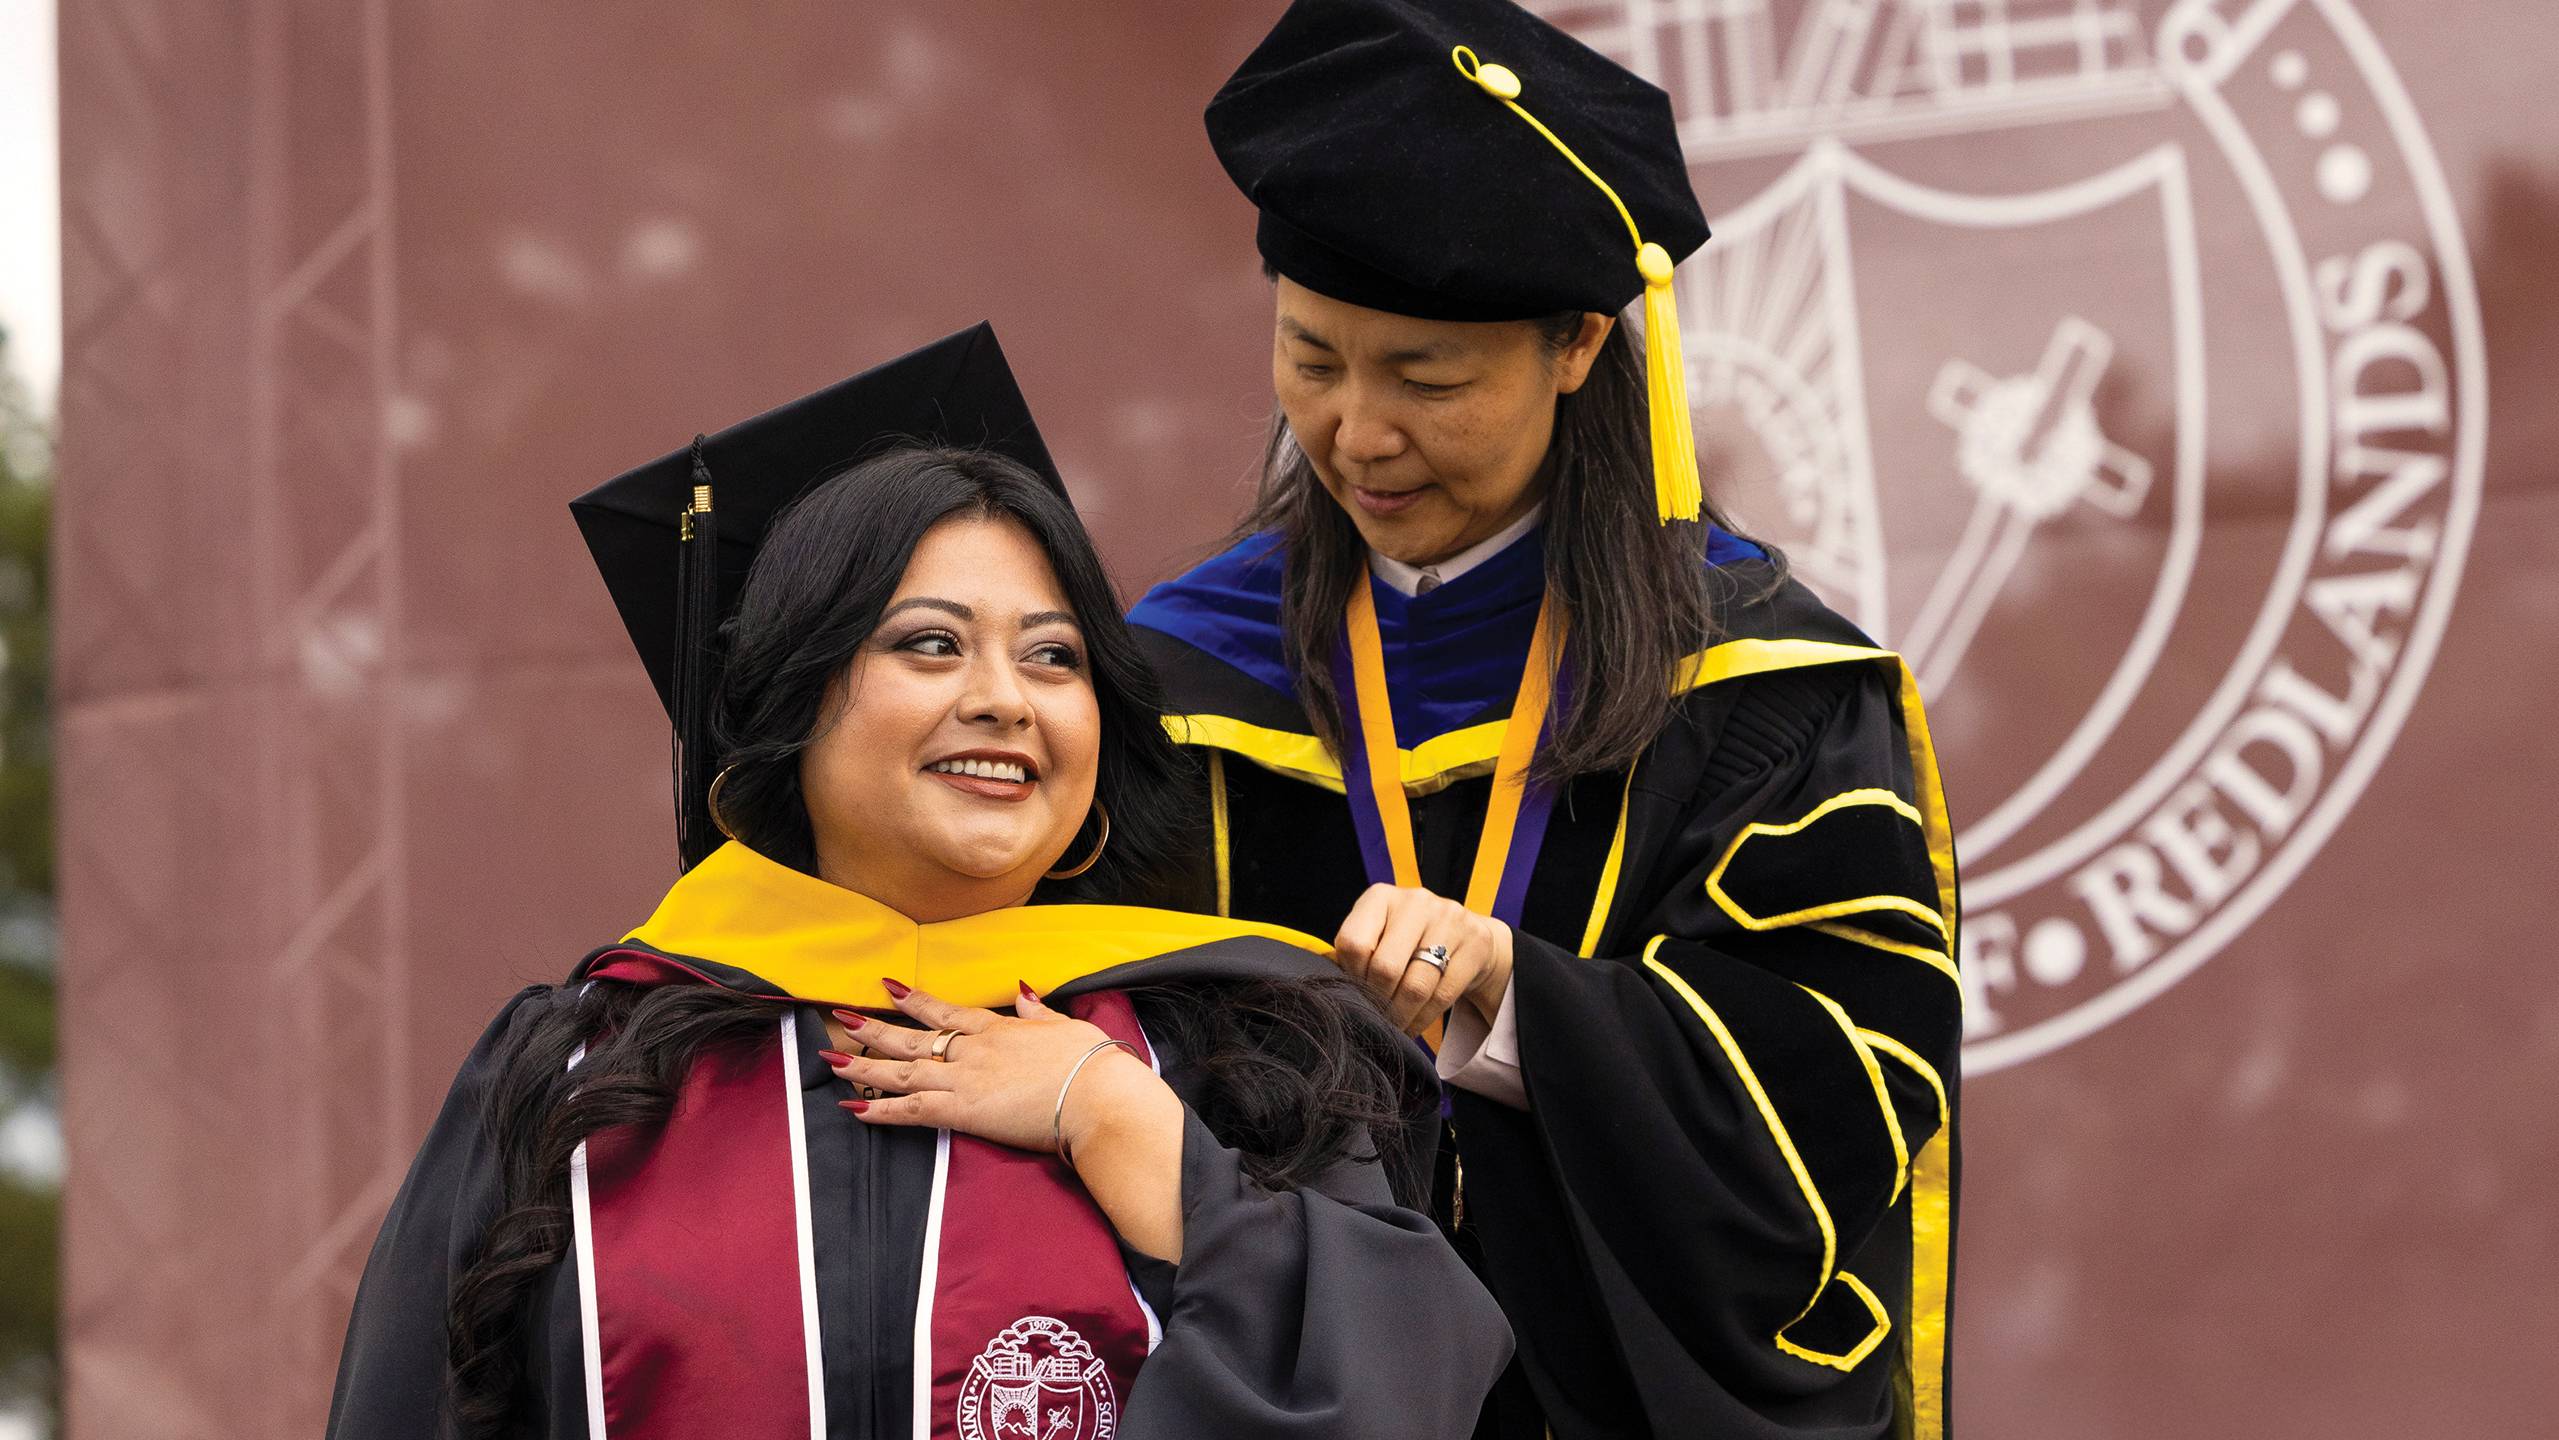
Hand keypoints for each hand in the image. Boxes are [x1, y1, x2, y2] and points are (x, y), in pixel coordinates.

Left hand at [826, 980, 1168, 1157]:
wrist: (1097, 1095)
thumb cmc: (1091, 1064)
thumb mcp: (1065, 1026)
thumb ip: (1039, 1010)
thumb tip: (1026, 991)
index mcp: (997, 1028)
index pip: (945, 1011)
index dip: (914, 1000)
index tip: (888, 987)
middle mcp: (973, 1049)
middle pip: (912, 1037)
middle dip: (873, 1028)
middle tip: (840, 1017)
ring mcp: (965, 1078)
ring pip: (902, 1070)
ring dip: (864, 1065)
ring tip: (832, 1060)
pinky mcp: (963, 1110)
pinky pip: (911, 1110)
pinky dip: (881, 1111)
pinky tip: (855, 1109)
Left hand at [1331, 884, 1514, 1035]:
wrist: (1465, 936)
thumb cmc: (1407, 941)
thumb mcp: (1378, 935)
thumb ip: (1356, 954)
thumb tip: (1333, 989)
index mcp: (1380, 896)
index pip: (1354, 943)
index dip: (1352, 976)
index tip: (1356, 992)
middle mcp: (1415, 901)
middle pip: (1386, 967)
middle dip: (1378, 1001)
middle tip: (1376, 1018)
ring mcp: (1449, 919)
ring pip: (1416, 986)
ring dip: (1400, 1016)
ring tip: (1393, 1027)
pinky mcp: (1475, 943)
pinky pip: (1443, 995)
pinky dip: (1423, 1018)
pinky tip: (1413, 1025)